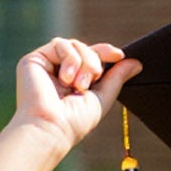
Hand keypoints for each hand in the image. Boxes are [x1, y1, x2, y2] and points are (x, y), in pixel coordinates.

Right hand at [11, 39, 136, 157]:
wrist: (52, 126)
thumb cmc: (76, 120)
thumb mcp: (103, 97)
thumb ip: (117, 78)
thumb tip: (136, 62)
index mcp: (75, 79)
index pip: (92, 57)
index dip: (106, 52)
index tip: (119, 55)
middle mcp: (60, 71)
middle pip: (85, 48)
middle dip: (95, 61)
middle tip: (92, 81)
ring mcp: (47, 64)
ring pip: (74, 44)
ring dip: (84, 62)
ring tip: (79, 85)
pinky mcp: (34, 59)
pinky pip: (60, 44)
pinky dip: (70, 59)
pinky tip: (66, 79)